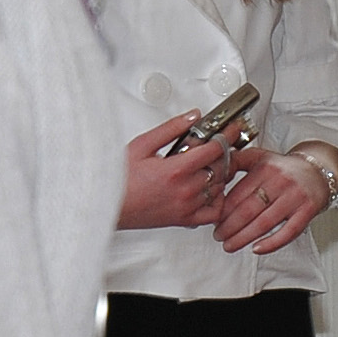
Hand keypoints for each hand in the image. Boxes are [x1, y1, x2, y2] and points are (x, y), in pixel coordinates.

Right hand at [116, 113, 231, 230]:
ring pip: (220, 188)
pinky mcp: (183, 220)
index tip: (231, 130)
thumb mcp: (142, 145)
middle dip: (225, 154)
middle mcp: (186, 190)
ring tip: (213, 164)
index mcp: (176, 169)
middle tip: (221, 145)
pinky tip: (210, 190)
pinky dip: (218, 201)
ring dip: (221, 174)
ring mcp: (187, 207)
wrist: (105, 204)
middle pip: (221, 168)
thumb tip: (193, 117)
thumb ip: (171, 129)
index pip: (215, 149)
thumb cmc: (118, 178)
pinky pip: (214, 212)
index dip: (227, 136)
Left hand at [212, 148, 335, 254]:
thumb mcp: (259, 157)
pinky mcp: (308, 210)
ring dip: (243, 238)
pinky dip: (271, 243)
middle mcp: (280, 181)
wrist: (318, 170)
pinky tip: (257, 249)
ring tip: (230, 245)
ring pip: (264, 223)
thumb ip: (236, 161)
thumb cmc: (284, 168)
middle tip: (218, 236)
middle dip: (229, 227)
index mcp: (265, 168)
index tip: (214, 222)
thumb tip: (213, 173)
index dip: (223, 212)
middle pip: (248, 210)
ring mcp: (295, 197)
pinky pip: (288, 232)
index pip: (238, 194)